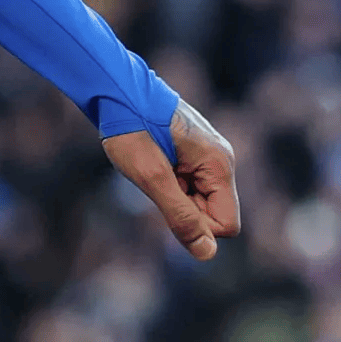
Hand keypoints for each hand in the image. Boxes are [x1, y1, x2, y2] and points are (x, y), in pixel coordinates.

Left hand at [103, 99, 240, 260]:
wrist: (114, 88)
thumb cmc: (131, 128)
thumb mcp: (151, 177)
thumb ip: (180, 215)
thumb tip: (207, 253)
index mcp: (220, 165)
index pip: (226, 225)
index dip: (197, 225)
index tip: (167, 198)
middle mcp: (221, 160)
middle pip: (214, 213)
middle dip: (184, 208)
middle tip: (156, 180)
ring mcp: (208, 155)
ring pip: (199, 200)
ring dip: (173, 194)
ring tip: (152, 167)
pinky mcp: (193, 152)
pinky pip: (188, 184)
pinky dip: (169, 182)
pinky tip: (153, 162)